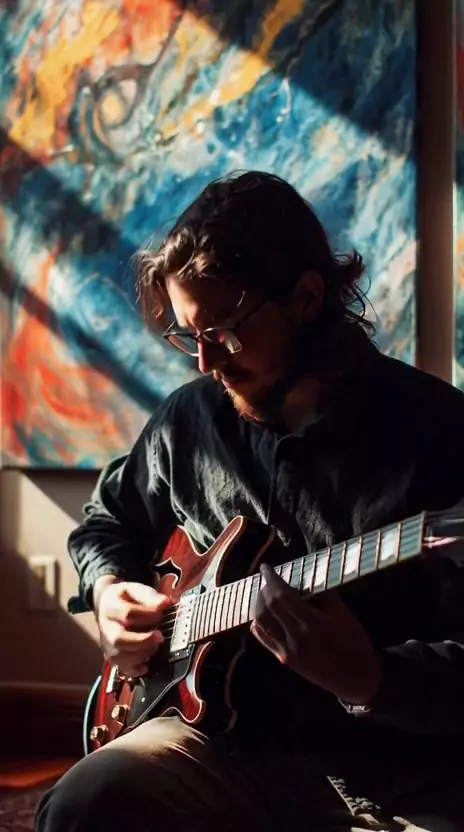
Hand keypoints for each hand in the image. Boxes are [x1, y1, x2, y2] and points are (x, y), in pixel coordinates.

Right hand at [94, 578, 169, 676]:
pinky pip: (121, 669)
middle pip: (119, 639)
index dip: (146, 615)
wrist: (107, 604)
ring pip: (120, 656)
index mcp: (110, 606)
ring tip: (154, 647)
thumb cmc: (125, 598)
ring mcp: (106, 644)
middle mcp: (105, 627)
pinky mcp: (111, 657)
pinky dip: (136, 669)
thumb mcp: (135, 589)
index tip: (160, 613)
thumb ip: (149, 596)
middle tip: (160, 637)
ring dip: (141, 655)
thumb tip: (165, 603)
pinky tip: (146, 663)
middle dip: (143, 641)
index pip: (127, 614)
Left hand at [251, 564, 381, 704]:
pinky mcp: (284, 660)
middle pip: (268, 608)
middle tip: (269, 579)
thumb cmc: (354, 643)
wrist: (356, 679)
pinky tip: (264, 614)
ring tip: (267, 594)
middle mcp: (295, 638)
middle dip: (265, 589)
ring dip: (260, 604)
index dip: (271, 579)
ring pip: (261, 622)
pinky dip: (259, 622)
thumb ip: (323, 594)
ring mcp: (286, 651)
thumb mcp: (343, 614)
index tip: (266, 567)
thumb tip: (305, 576)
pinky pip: (263, 638)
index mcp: (312, 624)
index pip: (281, 596)